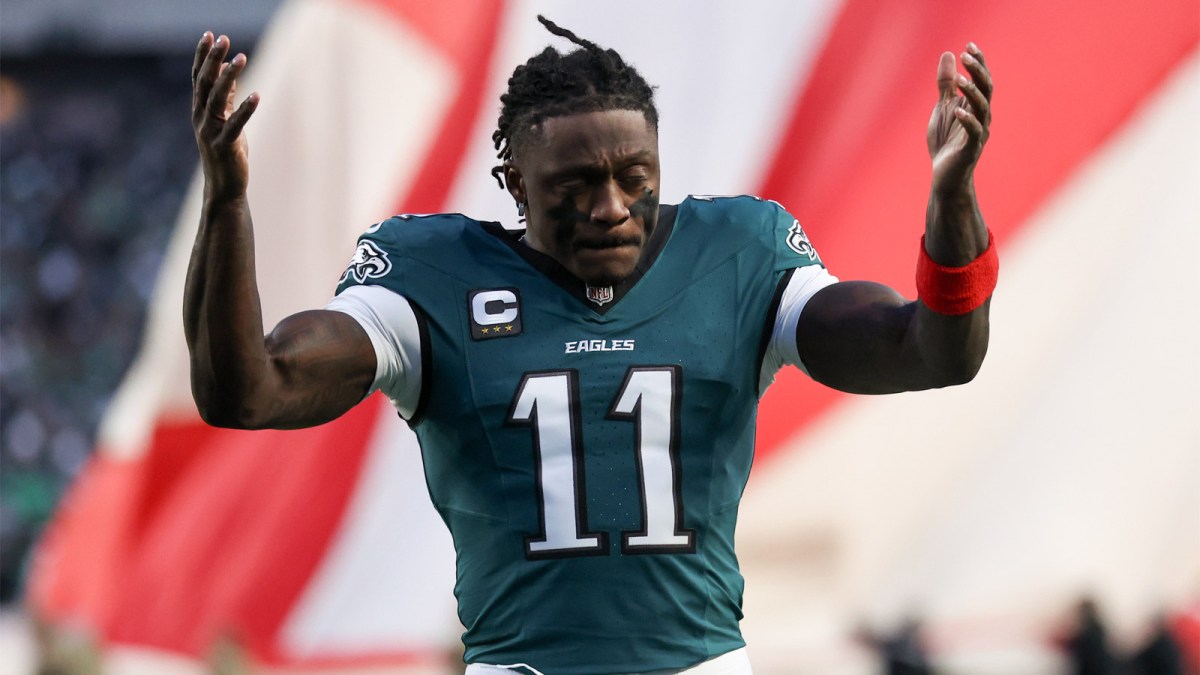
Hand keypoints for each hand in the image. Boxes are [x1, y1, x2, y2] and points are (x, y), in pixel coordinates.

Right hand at [192, 32, 259, 201]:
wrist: (224, 186)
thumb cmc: (226, 151)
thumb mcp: (225, 121)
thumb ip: (226, 98)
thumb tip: (229, 73)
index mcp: (200, 110)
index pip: (198, 78)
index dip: (203, 56)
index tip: (210, 35)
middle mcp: (201, 118)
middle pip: (204, 83)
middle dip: (213, 59)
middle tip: (224, 39)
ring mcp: (211, 132)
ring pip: (217, 99)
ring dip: (229, 77)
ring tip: (241, 58)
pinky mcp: (225, 146)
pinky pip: (235, 124)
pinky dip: (245, 109)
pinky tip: (256, 94)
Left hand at [927, 43, 992, 196]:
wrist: (945, 176)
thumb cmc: (946, 142)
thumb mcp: (943, 108)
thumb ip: (946, 84)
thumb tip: (948, 54)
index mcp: (976, 106)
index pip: (982, 80)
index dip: (978, 63)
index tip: (969, 45)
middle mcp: (982, 117)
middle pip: (986, 89)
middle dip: (977, 71)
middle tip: (966, 55)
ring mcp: (978, 133)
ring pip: (982, 108)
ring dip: (971, 93)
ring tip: (959, 80)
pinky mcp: (971, 149)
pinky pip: (974, 132)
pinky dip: (968, 120)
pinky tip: (958, 110)